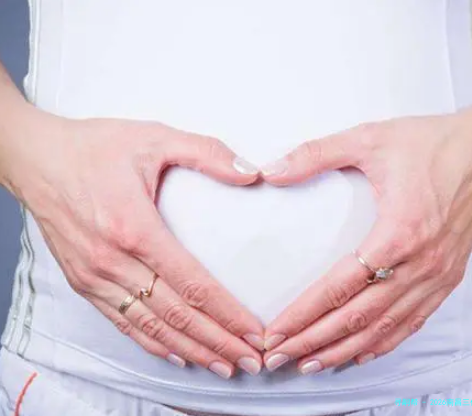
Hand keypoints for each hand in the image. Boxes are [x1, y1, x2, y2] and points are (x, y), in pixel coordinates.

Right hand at [1, 108, 264, 377]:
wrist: (35, 158)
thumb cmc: (94, 147)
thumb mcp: (154, 136)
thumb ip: (206, 152)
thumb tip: (252, 174)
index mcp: (134, 227)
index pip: (191, 284)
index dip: (226, 313)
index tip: (255, 332)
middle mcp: (113, 260)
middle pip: (176, 315)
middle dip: (218, 342)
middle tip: (252, 363)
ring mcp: (94, 276)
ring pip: (151, 326)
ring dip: (191, 350)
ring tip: (224, 366)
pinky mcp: (83, 281)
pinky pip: (122, 322)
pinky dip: (153, 342)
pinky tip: (178, 354)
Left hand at [261, 107, 471, 373]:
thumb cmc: (428, 144)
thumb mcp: (368, 139)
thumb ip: (316, 154)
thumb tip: (271, 171)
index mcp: (397, 232)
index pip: (340, 287)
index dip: (304, 314)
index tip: (275, 333)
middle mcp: (418, 264)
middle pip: (358, 318)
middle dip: (314, 341)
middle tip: (279, 357)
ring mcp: (436, 276)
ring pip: (384, 328)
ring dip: (344, 350)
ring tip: (310, 364)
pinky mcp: (446, 279)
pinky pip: (412, 322)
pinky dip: (383, 343)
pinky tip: (359, 353)